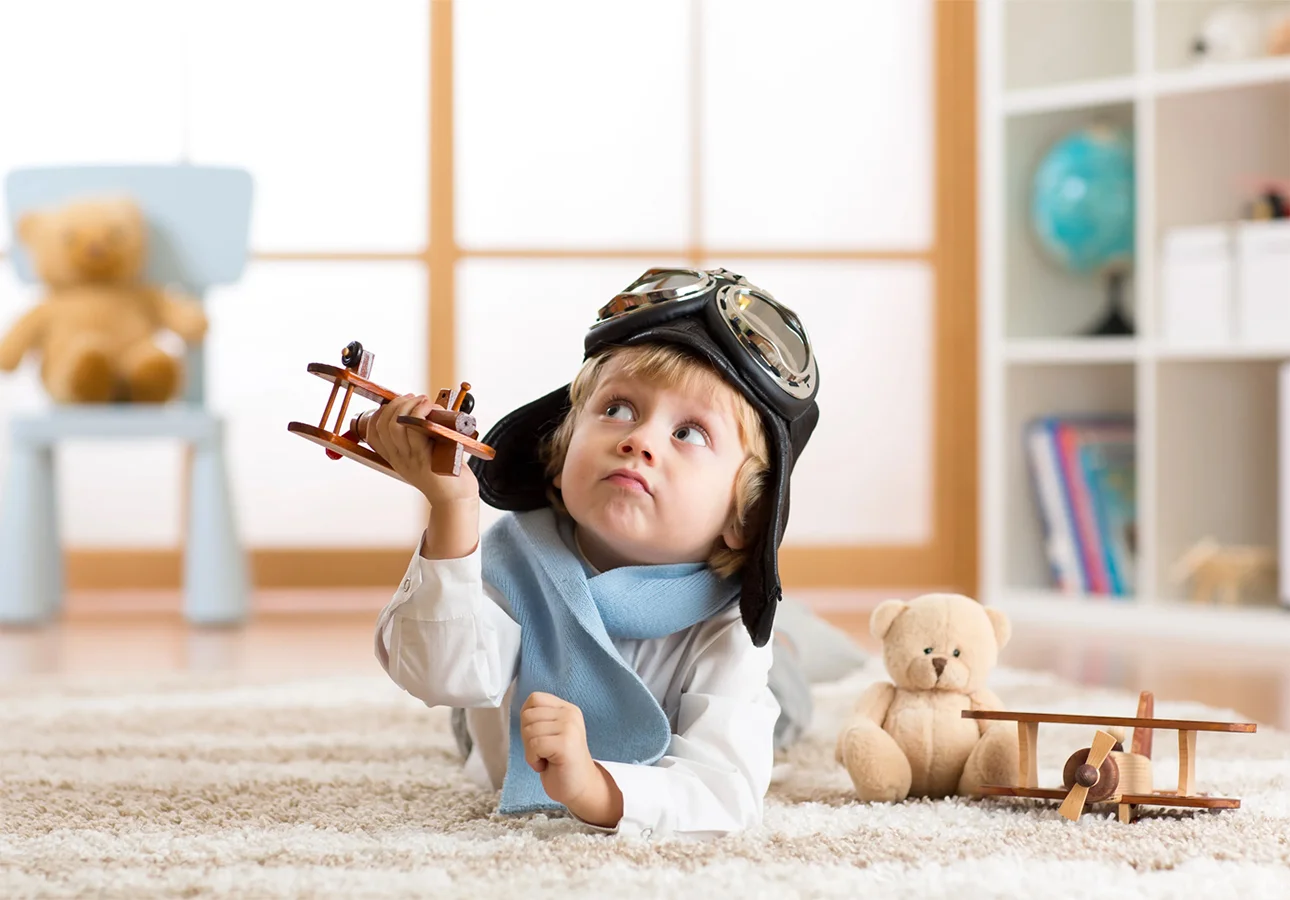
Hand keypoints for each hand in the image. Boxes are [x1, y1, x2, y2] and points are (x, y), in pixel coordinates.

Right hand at [364, 393, 479, 505]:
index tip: (397, 403)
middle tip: (413, 398)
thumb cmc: (446, 474)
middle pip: (383, 424)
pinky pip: (415, 430)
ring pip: (395, 425)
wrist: (456, 500)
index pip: (373, 433)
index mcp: (395, 457)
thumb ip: (420, 438)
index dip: (380, 413)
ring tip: (423, 401)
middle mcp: (399, 459)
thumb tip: (425, 410)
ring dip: (409, 405)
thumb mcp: (426, 455)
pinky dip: (420, 413)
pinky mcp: (425, 459)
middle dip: (396, 403)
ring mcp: (410, 459)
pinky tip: (430, 409)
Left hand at [521, 691, 622, 825]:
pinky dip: (533, 760)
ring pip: (529, 731)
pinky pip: (534, 745)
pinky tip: (546, 765)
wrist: (580, 788)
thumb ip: (540, 718)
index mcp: (567, 709)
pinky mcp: (565, 743)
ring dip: (531, 751)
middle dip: (527, 737)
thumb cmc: (561, 763)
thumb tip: (522, 710)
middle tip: (543, 751)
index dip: (527, 719)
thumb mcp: (551, 733)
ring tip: (547, 758)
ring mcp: (569, 727)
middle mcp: (570, 714)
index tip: (539, 736)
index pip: (534, 698)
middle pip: (528, 715)